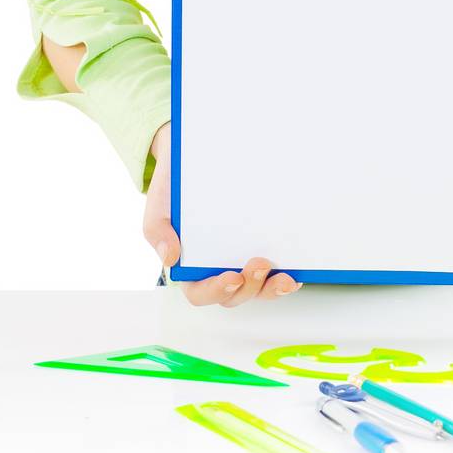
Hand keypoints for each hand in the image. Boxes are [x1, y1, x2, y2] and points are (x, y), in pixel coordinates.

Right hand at [143, 123, 302, 305]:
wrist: (192, 156)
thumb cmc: (174, 186)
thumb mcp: (159, 205)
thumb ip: (157, 230)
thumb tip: (170, 257)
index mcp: (189, 267)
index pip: (200, 292)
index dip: (217, 291)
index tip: (232, 277)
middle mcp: (216, 269)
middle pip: (234, 295)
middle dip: (250, 287)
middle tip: (260, 264)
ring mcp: (239, 259)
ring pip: (257, 288)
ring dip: (271, 289)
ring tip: (285, 278)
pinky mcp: (258, 245)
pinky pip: (272, 270)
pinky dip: (284, 275)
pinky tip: (296, 271)